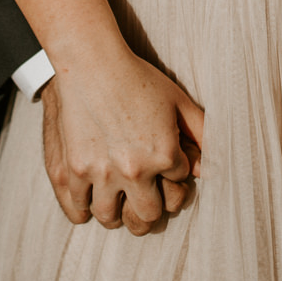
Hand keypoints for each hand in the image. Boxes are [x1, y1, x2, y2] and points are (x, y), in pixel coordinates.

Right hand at [39, 47, 203, 234]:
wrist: (90, 62)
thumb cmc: (136, 77)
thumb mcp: (177, 100)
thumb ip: (200, 132)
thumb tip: (209, 167)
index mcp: (164, 154)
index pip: (176, 186)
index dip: (172, 176)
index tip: (162, 167)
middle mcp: (134, 170)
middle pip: (146, 216)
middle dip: (148, 210)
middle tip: (143, 201)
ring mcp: (101, 173)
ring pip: (111, 218)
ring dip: (116, 213)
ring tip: (116, 201)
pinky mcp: (73, 170)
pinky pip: (78, 209)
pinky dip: (85, 208)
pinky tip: (90, 198)